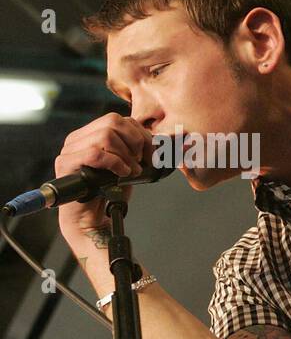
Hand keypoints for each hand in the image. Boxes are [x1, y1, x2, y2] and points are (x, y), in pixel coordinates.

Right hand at [55, 112, 153, 250]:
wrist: (89, 219)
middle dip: (136, 142)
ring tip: (131, 172)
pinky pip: (95, 153)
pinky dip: (115, 163)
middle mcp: (78, 138)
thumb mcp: (130, 167)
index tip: (151, 155)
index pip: (119, 119)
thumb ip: (141, 152)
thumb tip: (176, 142)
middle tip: (141, 162)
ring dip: (126, 155)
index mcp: (91, 134)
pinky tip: (122, 174)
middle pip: (113, 121)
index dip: (141, 134)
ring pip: (105, 135)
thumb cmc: (109, 193)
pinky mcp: (65, 163)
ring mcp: (70, 149)